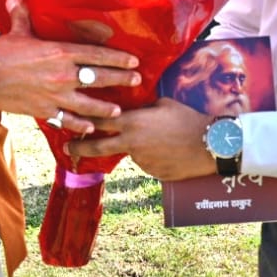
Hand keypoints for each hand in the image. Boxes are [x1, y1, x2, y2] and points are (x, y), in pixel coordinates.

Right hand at [0, 0, 136, 133]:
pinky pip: (66, 120)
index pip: (97, 54)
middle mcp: (63, 75)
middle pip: (99, 78)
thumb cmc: (1, 51)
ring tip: (118, 111)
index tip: (133, 61)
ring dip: (105, 108)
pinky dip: (79, 125)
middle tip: (136, 81)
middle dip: (120, 80)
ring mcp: (55, 95)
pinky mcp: (43, 110)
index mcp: (60, 52)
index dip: (117, 58)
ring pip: (88, 104)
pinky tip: (89, 127)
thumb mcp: (16, 31)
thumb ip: (21, 16)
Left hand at [68, 96, 217, 181]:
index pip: (99, 120)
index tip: (69, 122)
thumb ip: (142, 107)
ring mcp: (140, 160)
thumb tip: (132, 107)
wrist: (209, 145)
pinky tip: (167, 150)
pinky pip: (146, 162)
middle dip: (80, 148)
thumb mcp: (163, 104)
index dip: (82, 121)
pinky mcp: (151, 172)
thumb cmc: (187, 118)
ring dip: (135, 147)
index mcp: (132, 122)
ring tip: (159, 140)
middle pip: (97, 146)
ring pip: (130, 152)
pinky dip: (151, 157)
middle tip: (68, 150)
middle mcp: (131, 143)